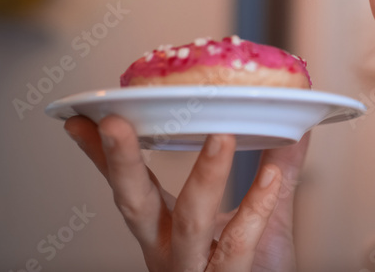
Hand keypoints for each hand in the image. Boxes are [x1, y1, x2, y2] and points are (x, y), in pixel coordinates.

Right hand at [64, 114, 308, 271]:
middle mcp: (169, 253)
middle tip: (114, 121)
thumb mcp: (265, 218)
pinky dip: (254, 211)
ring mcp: (195, 271)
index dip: (102, 156)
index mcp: (167, 233)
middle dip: (122, 163)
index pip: (129, 186)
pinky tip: (269, 177)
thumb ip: (277, 170)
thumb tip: (293, 121)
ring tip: (221, 135)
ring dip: (204, 177)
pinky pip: (237, 248)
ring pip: (189, 224)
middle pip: (137, 204)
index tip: (81, 119)